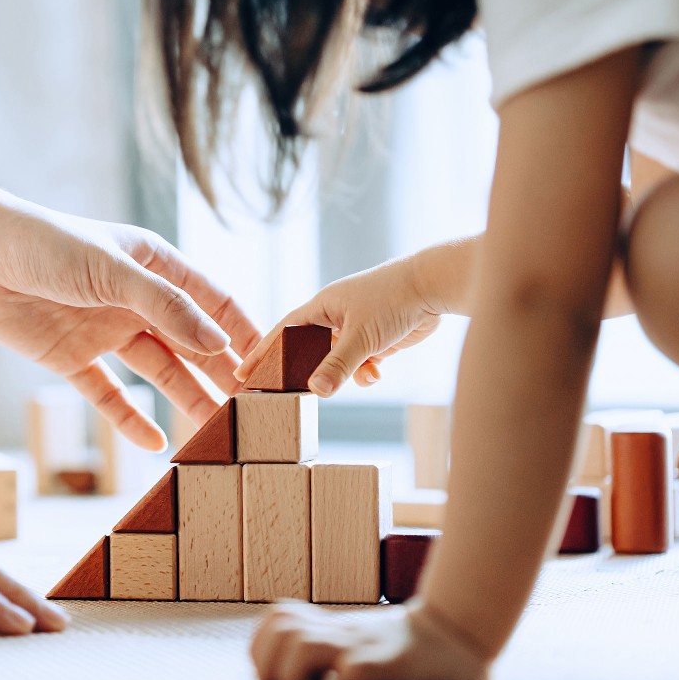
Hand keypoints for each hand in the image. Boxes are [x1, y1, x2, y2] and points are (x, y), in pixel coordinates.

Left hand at [0, 203, 260, 449]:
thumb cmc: (45, 243)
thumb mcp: (112, 270)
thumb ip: (166, 307)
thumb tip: (218, 343)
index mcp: (156, 266)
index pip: (215, 302)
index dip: (245, 333)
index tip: (272, 368)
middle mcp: (136, 301)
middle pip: (191, 344)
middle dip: (221, 376)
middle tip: (252, 412)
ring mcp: (105, 331)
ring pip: (157, 374)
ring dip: (184, 401)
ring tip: (214, 434)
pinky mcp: (71, 358)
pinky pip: (109, 395)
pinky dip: (130, 419)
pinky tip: (155, 443)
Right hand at [234, 256, 439, 396]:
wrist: (435, 287)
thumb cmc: (394, 299)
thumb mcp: (361, 337)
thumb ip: (338, 366)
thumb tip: (317, 391)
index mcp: (322, 306)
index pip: (283, 332)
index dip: (263, 353)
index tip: (244, 374)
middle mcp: (335, 316)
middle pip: (309, 351)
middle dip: (307, 371)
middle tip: (293, 392)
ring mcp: (356, 326)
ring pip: (338, 359)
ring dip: (346, 372)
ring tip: (360, 375)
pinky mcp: (376, 337)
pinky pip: (361, 361)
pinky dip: (366, 371)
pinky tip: (377, 372)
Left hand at [249, 602, 489, 679]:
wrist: (456, 635)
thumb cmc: (402, 653)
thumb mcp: (358, 644)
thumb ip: (326, 656)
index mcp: (330, 628)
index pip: (277, 618)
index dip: (263, 647)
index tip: (270, 676)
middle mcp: (341, 632)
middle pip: (281, 627)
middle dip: (269, 661)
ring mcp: (362, 645)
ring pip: (303, 646)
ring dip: (295, 674)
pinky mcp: (386, 663)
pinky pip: (352, 672)